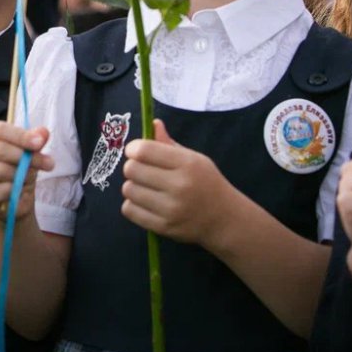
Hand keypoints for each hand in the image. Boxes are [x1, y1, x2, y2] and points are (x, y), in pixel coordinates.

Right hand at [0, 122, 52, 221]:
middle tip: (47, 163)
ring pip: (0, 171)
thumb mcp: (26, 150)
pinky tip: (19, 189)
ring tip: (29, 177)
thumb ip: (34, 139)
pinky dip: (17, 190)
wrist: (11, 199)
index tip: (39, 143)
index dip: (20, 136)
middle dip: (26, 157)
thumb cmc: (15, 167)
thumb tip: (43, 133)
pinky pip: (2, 191)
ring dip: (22, 174)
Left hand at [120, 120, 234, 246]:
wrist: (224, 219)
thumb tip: (153, 123)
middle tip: (142, 171)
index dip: (133, 148)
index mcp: (187, 164)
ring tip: (145, 188)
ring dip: (132, 187)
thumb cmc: (206, 183)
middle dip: (133, 167)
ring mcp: (171, 209)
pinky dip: (132, 205)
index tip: (136, 152)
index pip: (144, 150)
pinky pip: (128, 210)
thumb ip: (169, 143)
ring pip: (128, 190)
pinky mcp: (163, 227)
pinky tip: (145, 203)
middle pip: (132, 169)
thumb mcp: (194, 159)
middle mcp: (179, 186)